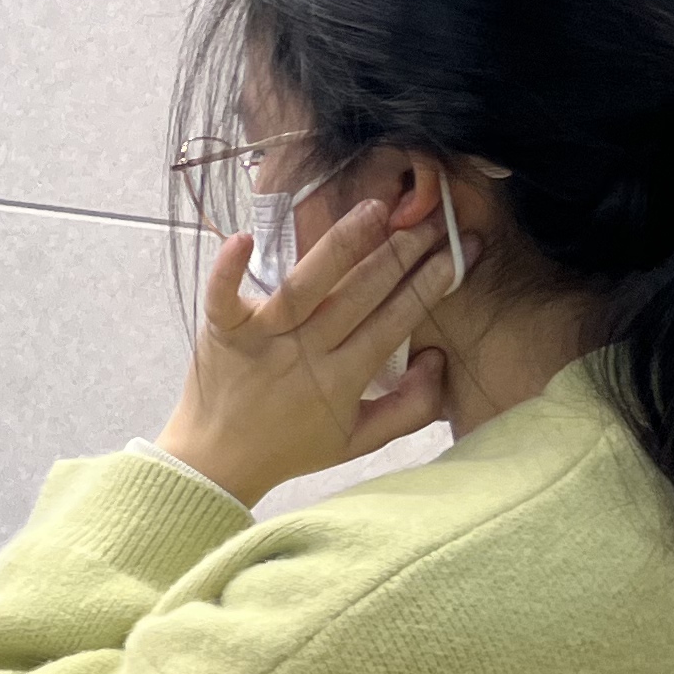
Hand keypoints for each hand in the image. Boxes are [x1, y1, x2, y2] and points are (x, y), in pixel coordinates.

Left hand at [158, 183, 467, 507]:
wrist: (215, 463)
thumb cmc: (292, 447)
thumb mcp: (361, 440)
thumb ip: (410, 406)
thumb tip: (436, 358)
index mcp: (343, 379)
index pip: (395, 320)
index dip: (430, 283)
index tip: (458, 249)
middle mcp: (305, 353)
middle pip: (360, 294)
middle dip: (400, 252)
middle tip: (429, 218)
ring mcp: (261, 339)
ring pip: (305, 286)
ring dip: (341, 245)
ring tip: (375, 210)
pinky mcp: (221, 330)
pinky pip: (223, 295)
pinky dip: (229, 268)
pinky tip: (246, 236)